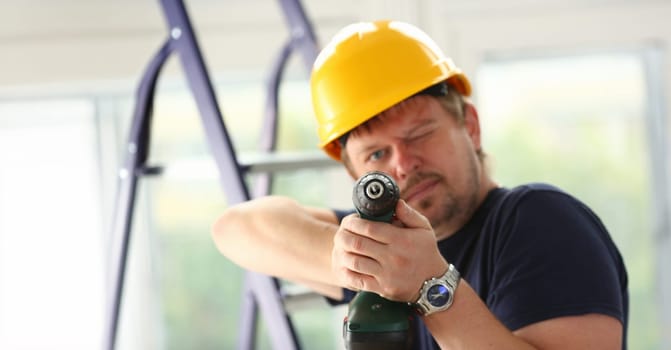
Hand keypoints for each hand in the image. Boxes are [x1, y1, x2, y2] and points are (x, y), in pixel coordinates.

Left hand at [332, 199, 447, 301]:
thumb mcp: (424, 230)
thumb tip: (395, 202)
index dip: (354, 223)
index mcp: (401, 240)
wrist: (435, 284)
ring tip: (340, 248)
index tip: (348, 221)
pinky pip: (358, 280)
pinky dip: (348, 272)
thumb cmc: (426, 252)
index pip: (370, 228)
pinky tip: (345, 265)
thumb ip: (409, 214)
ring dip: (343, 253)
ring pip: (355, 262)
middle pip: (358, 244)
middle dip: (343, 236)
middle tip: (339, 233)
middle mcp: (394, 257)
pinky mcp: (383, 288)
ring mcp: (387, 274)